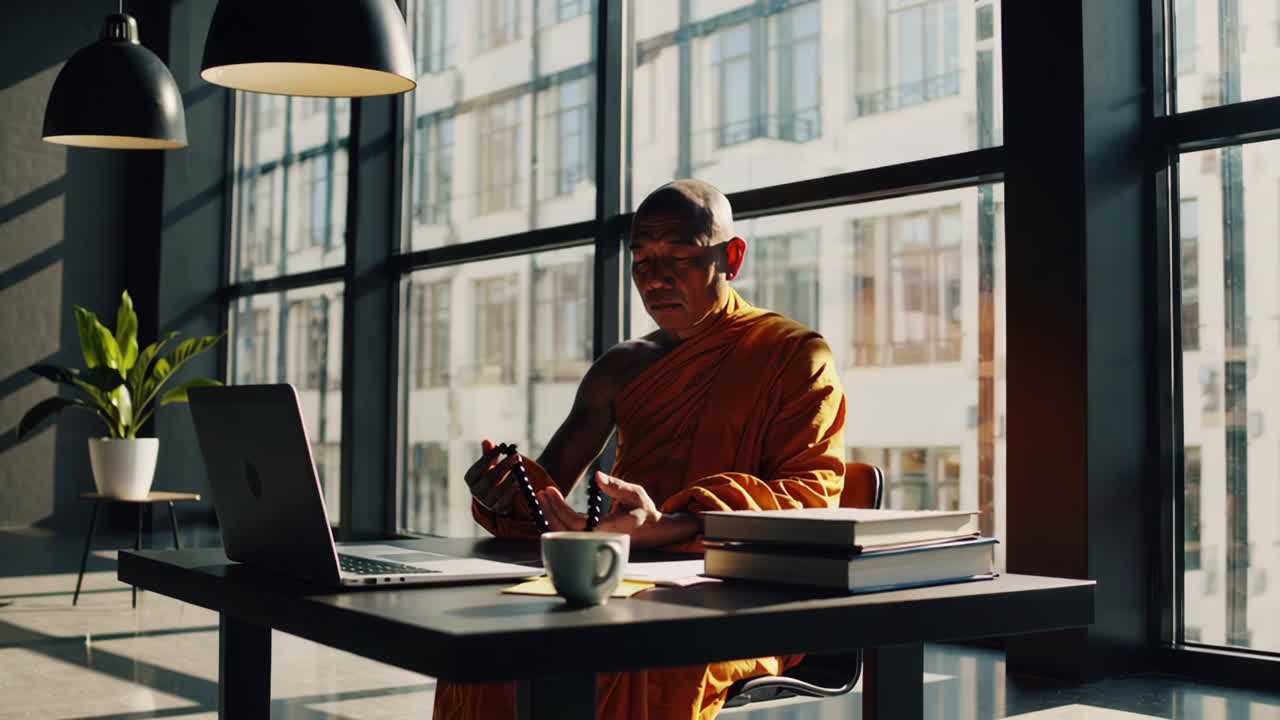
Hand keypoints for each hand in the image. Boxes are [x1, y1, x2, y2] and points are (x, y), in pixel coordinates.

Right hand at [464, 439, 524, 515]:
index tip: (501, 447)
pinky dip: (512, 490)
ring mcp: (486, 502)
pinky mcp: (497, 508)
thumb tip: (486, 441)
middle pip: (489, 478)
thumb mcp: (490, 464)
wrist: (499, 497)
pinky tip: (519, 481)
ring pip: (497, 490)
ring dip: (510, 478)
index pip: (478, 468)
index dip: (489, 457)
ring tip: (520, 467)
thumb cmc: (493, 476)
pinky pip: (505, 499)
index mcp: (470, 479)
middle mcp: (475, 491)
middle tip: (516, 456)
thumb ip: (488, 454)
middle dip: (504, 466)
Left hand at [538, 472, 699, 548]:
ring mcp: (594, 543)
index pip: (578, 524)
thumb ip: (617, 486)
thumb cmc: (644, 511)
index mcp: (613, 529)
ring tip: (543, 497)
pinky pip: (569, 535)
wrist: (652, 532)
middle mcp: (600, 540)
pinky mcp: (590, 541)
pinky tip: (551, 508)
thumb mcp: (636, 494)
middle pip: (566, 532)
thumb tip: (598, 476)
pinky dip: (557, 522)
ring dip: (550, 517)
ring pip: (565, 536)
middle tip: (542, 492)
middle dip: (550, 511)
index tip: (551, 491)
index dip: (561, 509)